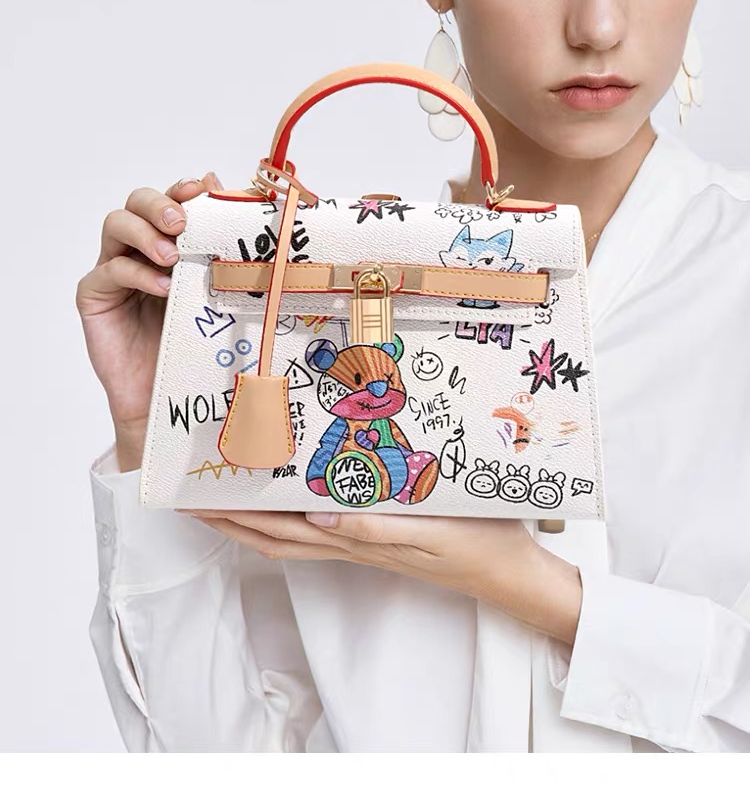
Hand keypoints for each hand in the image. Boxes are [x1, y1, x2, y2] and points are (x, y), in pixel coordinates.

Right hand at [75, 170, 222, 470]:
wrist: (174, 397)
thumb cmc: (199, 344)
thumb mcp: (219, 292)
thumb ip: (223, 252)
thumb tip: (237, 205)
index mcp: (171, 242)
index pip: (171, 201)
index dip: (182, 189)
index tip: (201, 189)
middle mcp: (140, 250)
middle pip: (137, 202)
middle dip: (159, 205)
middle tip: (180, 223)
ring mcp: (114, 271)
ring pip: (116, 225)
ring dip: (145, 233)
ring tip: (171, 256)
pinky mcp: (95, 297)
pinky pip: (108, 272)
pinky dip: (136, 273)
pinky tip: (162, 286)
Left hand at [176, 508, 581, 643]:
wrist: (512, 571)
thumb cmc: (477, 544)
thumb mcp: (429, 532)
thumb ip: (374, 528)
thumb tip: (314, 519)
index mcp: (357, 542)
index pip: (281, 534)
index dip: (238, 518)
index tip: (200, 497)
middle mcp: (352, 544)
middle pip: (276, 537)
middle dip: (232, 518)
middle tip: (194, 493)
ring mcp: (366, 542)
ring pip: (295, 535)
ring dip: (256, 518)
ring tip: (227, 494)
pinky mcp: (382, 534)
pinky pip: (323, 526)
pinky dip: (294, 514)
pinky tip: (293, 495)